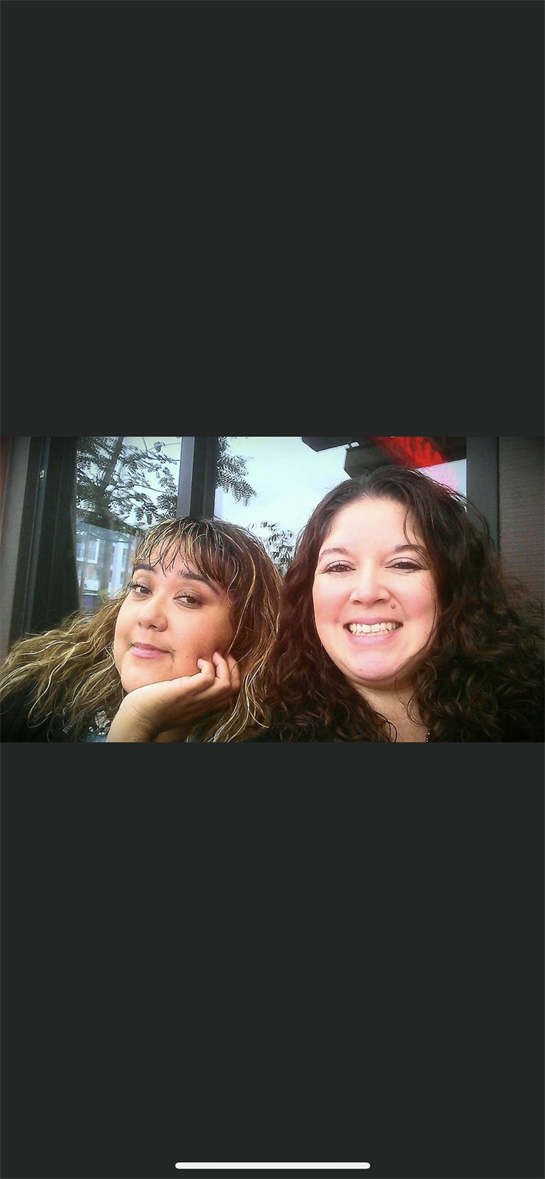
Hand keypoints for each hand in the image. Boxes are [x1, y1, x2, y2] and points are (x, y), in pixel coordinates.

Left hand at [105, 652, 239, 741]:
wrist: (138, 719)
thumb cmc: (152, 709)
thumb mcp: (176, 702)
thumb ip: (187, 693)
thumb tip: (186, 677)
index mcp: (203, 707)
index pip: (230, 695)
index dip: (232, 676)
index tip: (222, 663)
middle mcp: (203, 705)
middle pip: (234, 689)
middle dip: (233, 668)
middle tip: (222, 656)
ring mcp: (196, 699)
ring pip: (227, 685)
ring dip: (224, 666)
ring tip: (213, 656)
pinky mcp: (186, 692)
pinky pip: (208, 678)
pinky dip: (207, 666)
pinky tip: (197, 661)